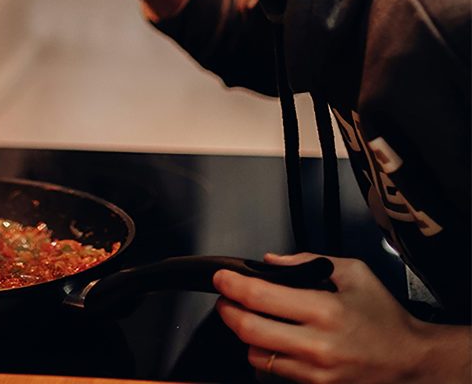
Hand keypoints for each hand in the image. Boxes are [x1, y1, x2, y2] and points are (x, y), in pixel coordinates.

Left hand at [213, 252, 470, 382]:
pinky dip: (264, 356)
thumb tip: (271, 260)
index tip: (221, 277)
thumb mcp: (353, 272)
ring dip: (245, 335)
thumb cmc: (384, 316)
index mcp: (324, 309)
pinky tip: (269, 340)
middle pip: (249, 330)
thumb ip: (309, 261)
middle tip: (225, 299)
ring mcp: (315, 373)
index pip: (261, 296)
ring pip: (257, 356)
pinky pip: (275, 373)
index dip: (233, 285)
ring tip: (247, 318)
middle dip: (227, 311)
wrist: (411, 362)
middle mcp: (316, 344)